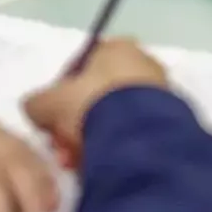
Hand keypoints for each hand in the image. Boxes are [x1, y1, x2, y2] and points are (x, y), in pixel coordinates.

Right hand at [24, 39, 167, 169]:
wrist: (138, 138)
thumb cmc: (90, 105)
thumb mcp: (47, 103)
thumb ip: (37, 103)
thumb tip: (37, 111)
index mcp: (116, 47)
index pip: (82, 66)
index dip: (63, 94)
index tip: (53, 119)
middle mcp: (143, 63)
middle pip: (98, 95)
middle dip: (77, 122)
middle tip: (63, 146)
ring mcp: (162, 94)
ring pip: (116, 118)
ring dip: (94, 138)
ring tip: (79, 162)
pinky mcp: (174, 122)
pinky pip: (136, 135)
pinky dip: (118, 147)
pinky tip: (102, 164)